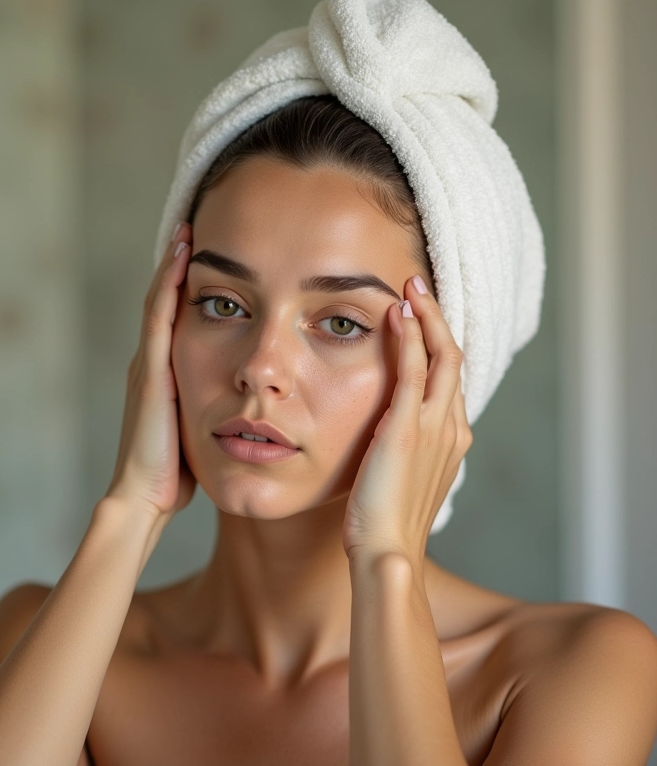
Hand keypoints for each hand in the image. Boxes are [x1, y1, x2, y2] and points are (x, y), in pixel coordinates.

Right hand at [104, 223, 196, 518]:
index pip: (176, 317)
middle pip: (165, 301)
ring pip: (160, 301)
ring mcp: (148, 363)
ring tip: (188, 229)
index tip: (210, 254)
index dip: (188, 285)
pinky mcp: (151, 370)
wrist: (146, 495)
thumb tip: (243, 398)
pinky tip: (182, 256)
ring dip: (173, 264)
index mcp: (165, 373)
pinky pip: (159, 317)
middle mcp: (153, 360)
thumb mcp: (199, 428)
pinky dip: (168, 284)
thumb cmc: (176, 470)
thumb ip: (211, 405)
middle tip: (196, 227)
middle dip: (179, 265)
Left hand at [342, 276, 472, 567]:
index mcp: (453, 438)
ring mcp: (434, 426)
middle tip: (419, 288)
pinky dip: (409, 338)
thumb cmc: (390, 520)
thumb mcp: (406, 476)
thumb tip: (391, 434)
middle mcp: (452, 427)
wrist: (387, 551)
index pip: (450, 378)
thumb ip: (407, 448)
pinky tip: (398, 314)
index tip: (422, 318)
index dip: (439, 343)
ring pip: (441, 356)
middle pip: (453, 358)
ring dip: (427, 318)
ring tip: (411, 288)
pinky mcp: (407, 428)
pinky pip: (412, 370)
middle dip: (438, 319)